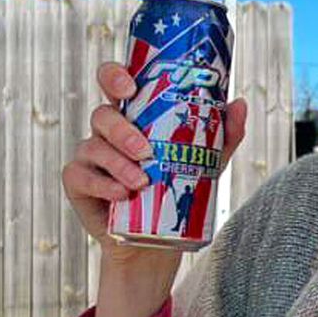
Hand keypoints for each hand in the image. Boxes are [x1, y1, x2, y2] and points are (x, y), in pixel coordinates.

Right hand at [62, 60, 248, 250]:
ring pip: (93, 146)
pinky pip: (81, 176)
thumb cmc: (175, 189)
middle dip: (122, 131)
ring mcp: (90, 155)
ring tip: (141, 182)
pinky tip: (122, 194)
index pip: (114, 83)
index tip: (130, 87)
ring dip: (118, 163)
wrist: (155, 240)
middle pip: (103, 115)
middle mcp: (106, 131)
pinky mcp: (78, 182)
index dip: (115, 76)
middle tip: (145, 151)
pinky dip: (103, 185)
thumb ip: (222, 134)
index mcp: (132, 116)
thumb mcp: (205, 162)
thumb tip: (239, 103)